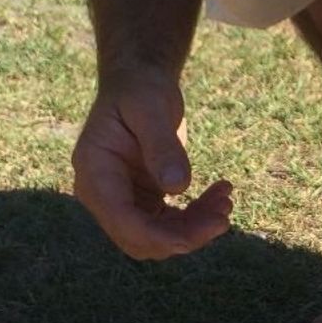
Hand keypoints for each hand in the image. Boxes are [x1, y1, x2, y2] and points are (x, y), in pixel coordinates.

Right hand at [72, 71, 231, 259]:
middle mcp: (103, 194)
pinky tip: (220, 194)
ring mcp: (122, 201)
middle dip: (183, 236)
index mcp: (94, 172)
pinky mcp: (144, 202)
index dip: (159, 235)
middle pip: (140, 239)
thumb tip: (178, 187)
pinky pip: (171, 225)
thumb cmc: (140, 89)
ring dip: (195, 229)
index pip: (121, 220)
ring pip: (159, 237)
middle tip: (223, 216)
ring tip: (226, 200)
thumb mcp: (151, 106)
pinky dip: (197, 217)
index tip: (200, 232)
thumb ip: (162, 145)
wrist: (139, 83)